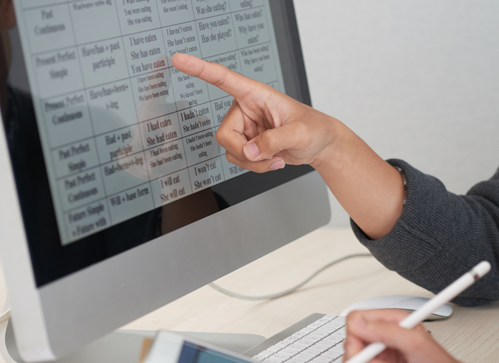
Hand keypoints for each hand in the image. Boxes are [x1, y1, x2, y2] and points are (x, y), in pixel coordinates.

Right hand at [171, 53, 345, 171]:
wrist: (319, 145)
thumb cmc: (314, 129)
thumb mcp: (299, 133)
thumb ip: (274, 141)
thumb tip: (251, 150)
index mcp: (257, 94)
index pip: (224, 79)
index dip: (200, 69)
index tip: (179, 59)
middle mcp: (246, 109)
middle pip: (224, 134)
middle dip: (245, 152)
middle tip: (268, 156)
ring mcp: (244, 127)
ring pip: (230, 150)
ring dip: (253, 162)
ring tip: (276, 158)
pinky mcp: (246, 142)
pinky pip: (237, 159)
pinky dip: (255, 167)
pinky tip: (273, 161)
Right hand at [344, 310, 471, 362]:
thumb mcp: (415, 342)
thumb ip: (386, 331)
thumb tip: (359, 325)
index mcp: (390, 321)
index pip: (356, 320)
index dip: (355, 335)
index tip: (366, 350)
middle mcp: (382, 338)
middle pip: (350, 344)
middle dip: (363, 362)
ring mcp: (379, 357)